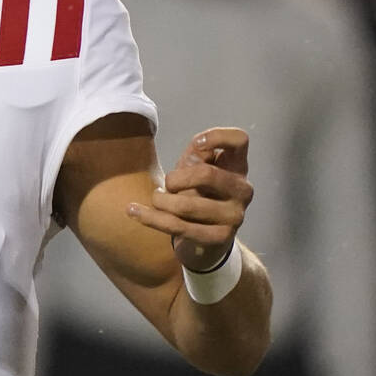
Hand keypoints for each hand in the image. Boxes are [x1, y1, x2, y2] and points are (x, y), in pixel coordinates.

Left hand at [127, 127, 252, 271]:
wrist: (204, 239)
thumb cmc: (198, 194)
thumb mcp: (194, 169)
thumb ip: (196, 154)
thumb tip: (199, 145)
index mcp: (237, 166)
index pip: (239, 140)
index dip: (217, 136)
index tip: (196, 143)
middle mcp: (242, 189)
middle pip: (207, 174)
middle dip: (175, 179)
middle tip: (166, 184)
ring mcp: (234, 215)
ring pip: (188, 205)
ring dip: (161, 201)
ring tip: (156, 199)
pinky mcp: (221, 238)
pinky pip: (180, 227)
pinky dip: (151, 218)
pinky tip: (133, 211)